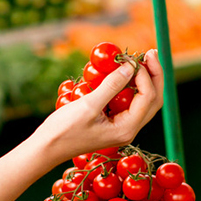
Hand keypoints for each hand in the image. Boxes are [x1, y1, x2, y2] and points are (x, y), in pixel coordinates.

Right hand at [29, 50, 164, 167]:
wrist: (47, 148)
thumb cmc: (64, 130)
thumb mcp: (88, 105)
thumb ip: (112, 86)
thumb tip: (130, 67)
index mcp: (126, 129)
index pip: (147, 97)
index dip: (145, 75)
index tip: (131, 58)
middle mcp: (129, 130)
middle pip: (153, 100)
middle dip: (154, 76)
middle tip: (150, 52)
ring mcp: (122, 127)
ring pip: (144, 101)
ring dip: (145, 80)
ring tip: (140, 60)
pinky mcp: (113, 123)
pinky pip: (129, 103)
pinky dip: (131, 87)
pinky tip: (125, 73)